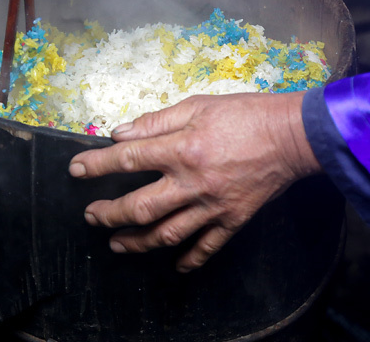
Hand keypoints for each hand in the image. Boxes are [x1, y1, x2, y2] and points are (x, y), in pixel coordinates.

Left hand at [68, 92, 321, 271]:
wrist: (293, 136)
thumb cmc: (246, 114)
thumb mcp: (198, 105)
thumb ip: (157, 121)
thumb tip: (121, 133)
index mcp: (182, 149)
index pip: (128, 159)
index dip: (97, 165)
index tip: (76, 170)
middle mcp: (192, 182)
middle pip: (140, 207)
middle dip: (109, 214)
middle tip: (91, 215)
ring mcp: (212, 206)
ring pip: (167, 233)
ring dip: (137, 242)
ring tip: (116, 243)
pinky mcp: (233, 219)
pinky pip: (207, 247)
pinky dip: (190, 259)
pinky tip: (176, 264)